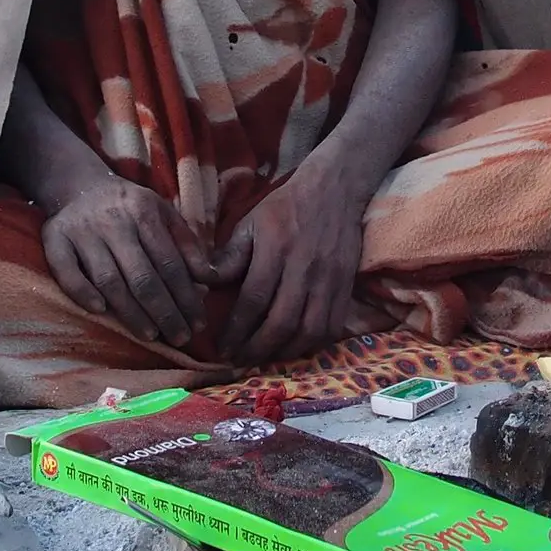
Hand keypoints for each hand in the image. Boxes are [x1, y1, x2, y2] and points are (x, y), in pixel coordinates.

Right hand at [41, 176, 211, 347]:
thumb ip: (187, 245)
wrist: (79, 185)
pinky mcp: (54, 238)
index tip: (199, 323)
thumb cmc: (129, 207)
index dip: (186, 297)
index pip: (170, 263)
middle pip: (142, 276)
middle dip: (165, 312)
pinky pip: (66, 271)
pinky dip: (82, 292)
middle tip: (180, 338)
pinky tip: (100, 312)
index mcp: (144, 211)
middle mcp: (113, 221)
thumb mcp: (163, 214)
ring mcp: (81, 231)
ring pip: (108, 279)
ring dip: (130, 313)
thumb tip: (209, 280)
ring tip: (151, 335)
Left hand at [216, 153, 368, 365]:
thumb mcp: (250, 222)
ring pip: (309, 330)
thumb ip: (229, 255)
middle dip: (257, 350)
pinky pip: (332, 327)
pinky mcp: (346, 286)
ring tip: (265, 359)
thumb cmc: (285, 207)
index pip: (254, 300)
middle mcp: (304, 268)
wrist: (335, 189)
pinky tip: (295, 349)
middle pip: (282, 322)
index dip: (236, 330)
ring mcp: (330, 280)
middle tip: (240, 361)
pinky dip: (313, 345)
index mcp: (276, 249)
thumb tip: (204, 284)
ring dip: (285, 353)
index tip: (222, 347)